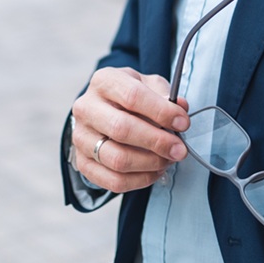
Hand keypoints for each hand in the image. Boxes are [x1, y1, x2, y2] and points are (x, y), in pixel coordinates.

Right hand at [70, 67, 190, 193]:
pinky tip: (154, 171)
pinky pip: (113, 181)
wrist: (103, 111)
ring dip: (150, 164)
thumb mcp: (148, 86)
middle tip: (179, 149)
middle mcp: (86, 108)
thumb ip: (166, 95)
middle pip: (122, 129)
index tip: (183, 122)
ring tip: (168, 160)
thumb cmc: (129, 98)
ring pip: (117, 159)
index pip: (133, 96)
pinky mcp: (83, 163)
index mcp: (104, 82)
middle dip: (157, 142)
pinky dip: (140, 180)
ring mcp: (81, 137)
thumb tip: (181, 108)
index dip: (161, 111)